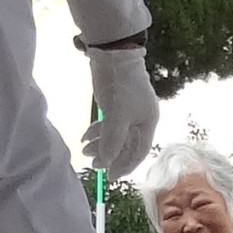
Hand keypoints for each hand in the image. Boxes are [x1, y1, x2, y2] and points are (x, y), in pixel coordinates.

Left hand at [82, 43, 159, 176]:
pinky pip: (109, 124)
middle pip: (126, 144)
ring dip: (100, 144)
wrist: (113, 54)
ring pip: (116, 134)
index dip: (125, 166)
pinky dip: (98, 131)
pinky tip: (85, 136)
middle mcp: (141, 118)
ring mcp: (129, 110)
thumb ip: (112, 141)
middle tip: (92, 164)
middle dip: (109, 155)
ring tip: (83, 150)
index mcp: (148, 122)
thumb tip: (106, 163)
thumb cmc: (120, 85)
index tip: (109, 177)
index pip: (139, 151)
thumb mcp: (116, 116)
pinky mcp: (117, 103)